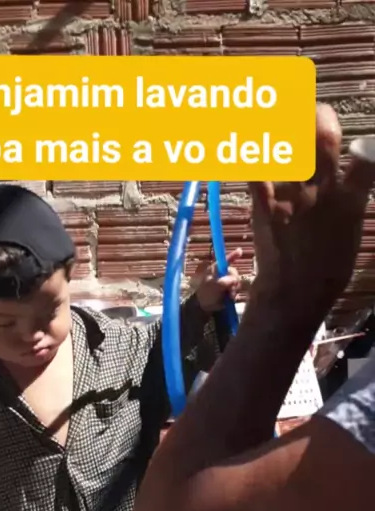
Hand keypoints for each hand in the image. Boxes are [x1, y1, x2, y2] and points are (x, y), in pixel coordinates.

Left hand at [193, 248, 242, 312]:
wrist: (204, 307)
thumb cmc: (206, 293)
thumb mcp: (214, 286)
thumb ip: (224, 281)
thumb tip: (235, 280)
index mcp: (216, 269)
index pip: (226, 260)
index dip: (233, 255)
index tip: (240, 251)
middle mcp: (222, 273)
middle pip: (234, 273)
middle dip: (234, 281)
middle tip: (230, 290)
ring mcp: (226, 282)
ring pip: (237, 282)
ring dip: (234, 289)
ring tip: (229, 296)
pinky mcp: (229, 290)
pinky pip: (237, 289)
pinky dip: (235, 294)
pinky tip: (231, 298)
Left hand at [249, 104, 374, 324]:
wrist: (293, 295)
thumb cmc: (327, 270)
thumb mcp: (351, 232)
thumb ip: (354, 198)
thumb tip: (359, 173)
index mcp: (350, 201)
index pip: (366, 157)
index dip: (362, 143)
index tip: (354, 143)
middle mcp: (323, 192)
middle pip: (323, 136)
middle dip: (318, 115)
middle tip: (311, 115)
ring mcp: (292, 197)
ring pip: (290, 146)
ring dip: (284, 128)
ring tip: (279, 126)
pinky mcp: (265, 205)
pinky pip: (257, 168)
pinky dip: (252, 151)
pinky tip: (248, 140)